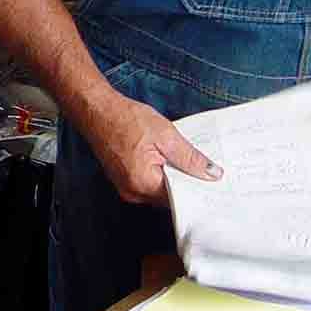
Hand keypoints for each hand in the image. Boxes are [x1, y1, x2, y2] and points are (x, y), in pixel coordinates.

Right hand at [84, 91, 220, 205]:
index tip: (213, 183)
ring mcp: (126, 188)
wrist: (97, 110)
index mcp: (144, 184)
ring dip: (172, 178)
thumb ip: (190, 158)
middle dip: (185, 183)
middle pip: (169, 198)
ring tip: (182, 160)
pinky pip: (147, 184)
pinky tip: (165, 159)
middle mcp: (133, 192)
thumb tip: (213, 174)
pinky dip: (159, 175)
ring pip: (158, 191)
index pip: (179, 199)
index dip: (197, 190)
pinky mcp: (123, 180)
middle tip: (203, 169)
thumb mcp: (166, 135)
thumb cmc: (126, 119)